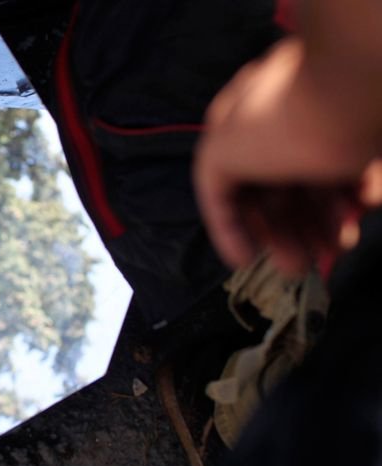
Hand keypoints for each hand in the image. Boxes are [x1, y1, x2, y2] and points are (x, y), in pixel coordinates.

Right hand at [194, 38, 381, 274]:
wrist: (352, 83)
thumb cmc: (278, 123)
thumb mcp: (220, 155)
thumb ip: (213, 187)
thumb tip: (227, 214)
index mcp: (235, 129)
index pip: (229, 187)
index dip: (235, 228)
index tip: (247, 260)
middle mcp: (275, 128)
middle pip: (276, 194)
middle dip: (286, 235)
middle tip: (298, 267)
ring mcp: (321, 129)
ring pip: (318, 189)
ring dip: (325, 224)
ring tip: (339, 247)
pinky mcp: (361, 133)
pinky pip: (358, 172)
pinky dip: (361, 194)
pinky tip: (367, 205)